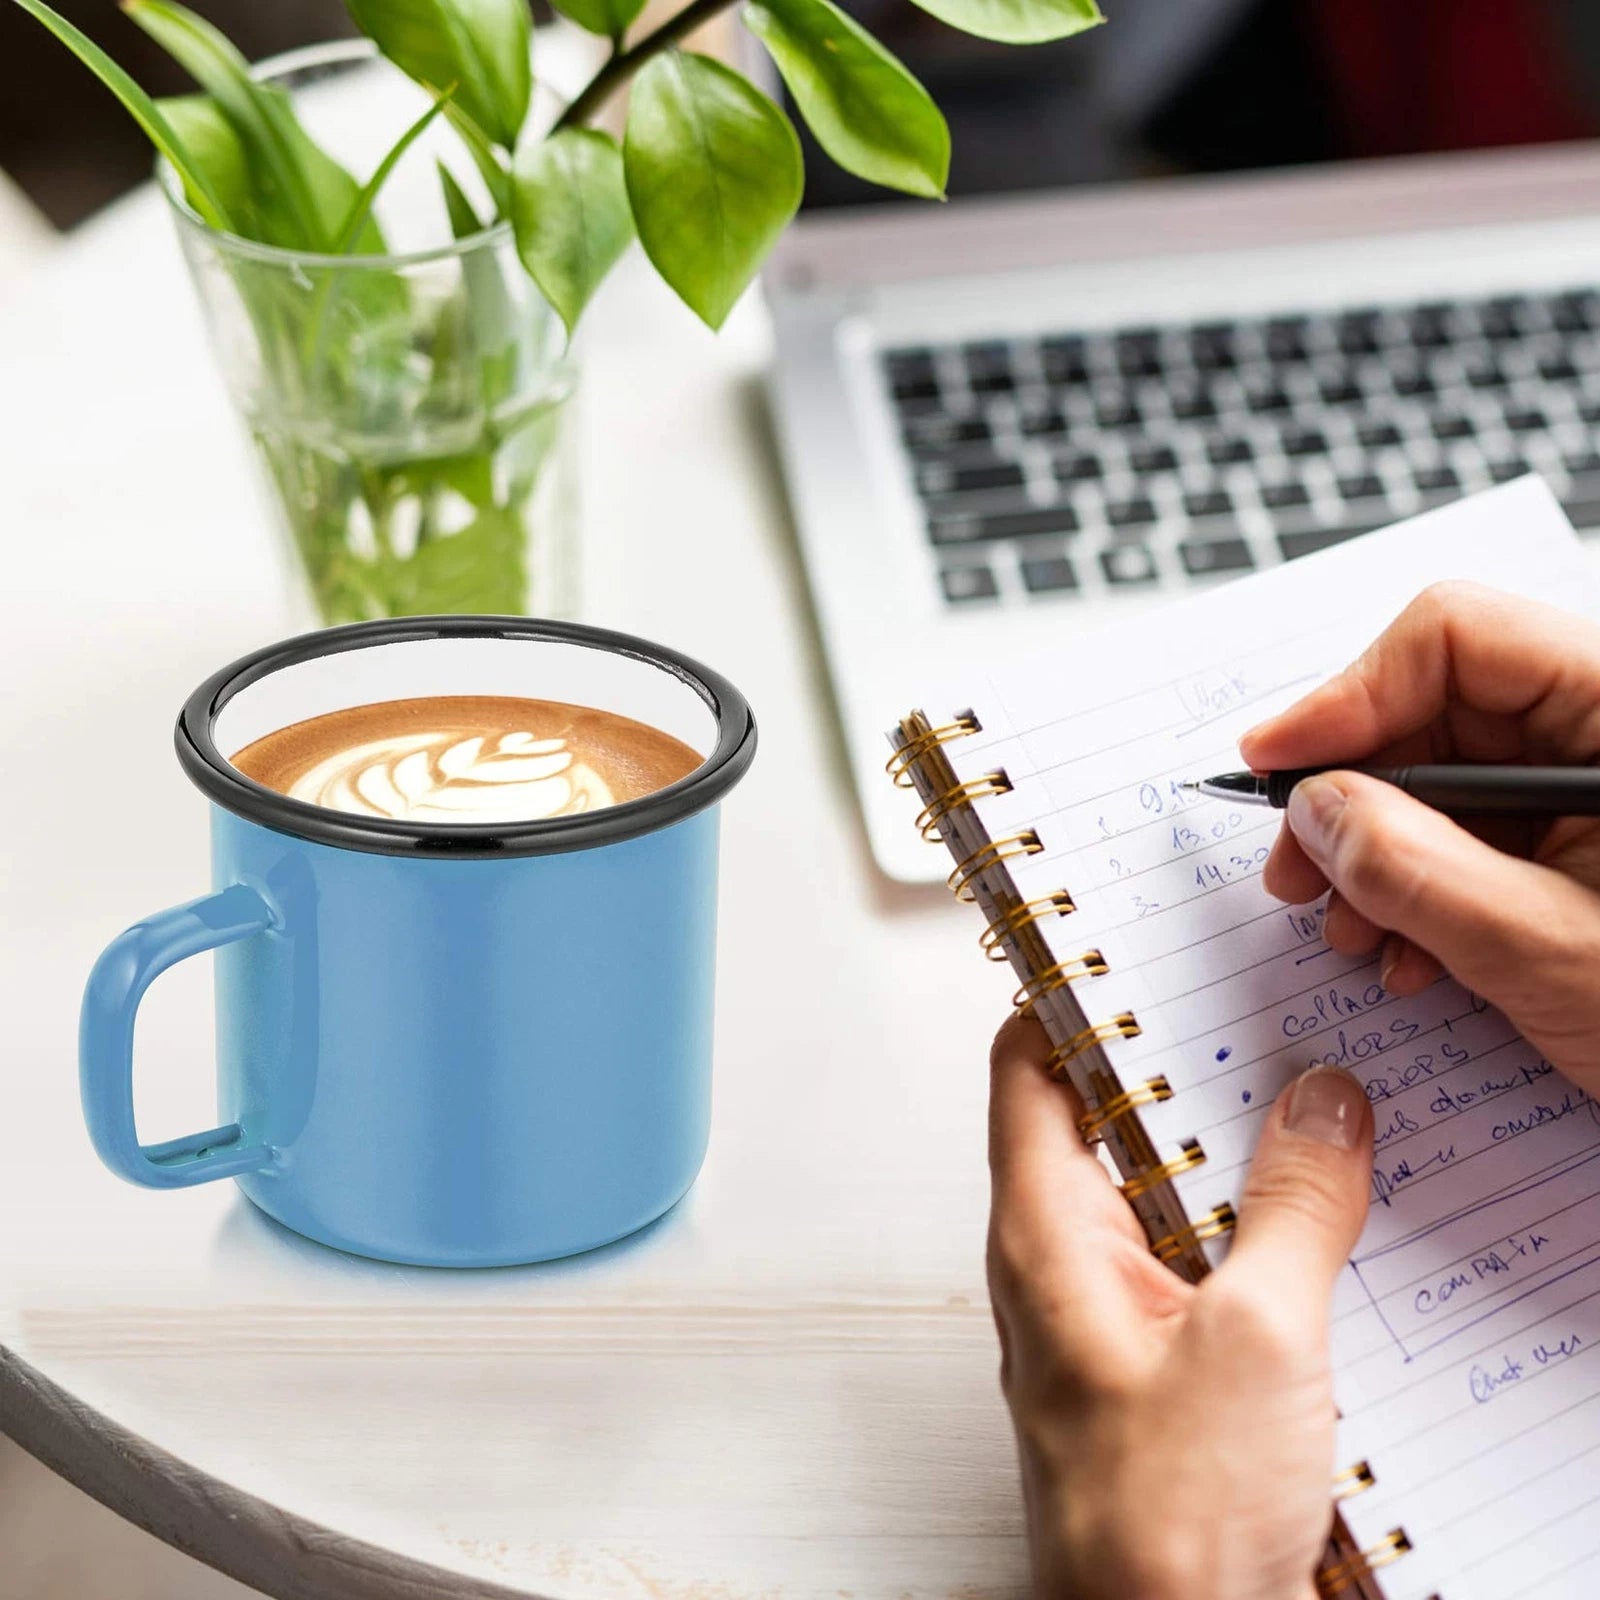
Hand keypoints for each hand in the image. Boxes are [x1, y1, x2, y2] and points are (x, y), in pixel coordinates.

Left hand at [988, 1014, 1373, 1599]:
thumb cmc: (1165, 1529)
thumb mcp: (1258, 1341)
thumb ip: (1291, 1211)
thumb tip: (1320, 1107)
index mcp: (1044, 1234)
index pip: (1028, 1068)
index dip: (1072, 998)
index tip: (1131, 948)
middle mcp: (1064, 1264)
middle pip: (1104, 1121)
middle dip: (1182, 1069)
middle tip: (1263, 1019)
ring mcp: (1113, 1316)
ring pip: (1162, 1194)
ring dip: (1230, 1153)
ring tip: (1312, 1106)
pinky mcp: (1163, 1365)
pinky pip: (1200, 1263)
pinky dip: (1252, 1229)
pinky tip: (1320, 1224)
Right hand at [1241, 581, 1599, 1093]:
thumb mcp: (1553, 953)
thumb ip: (1417, 870)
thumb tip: (1314, 808)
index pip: (1457, 637)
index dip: (1347, 693)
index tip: (1274, 762)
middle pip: (1440, 706)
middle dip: (1352, 795)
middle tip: (1296, 875)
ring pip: (1448, 774)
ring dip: (1379, 854)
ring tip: (1357, 936)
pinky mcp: (1594, 836)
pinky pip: (1483, 830)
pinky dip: (1427, 886)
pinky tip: (1413, 951)